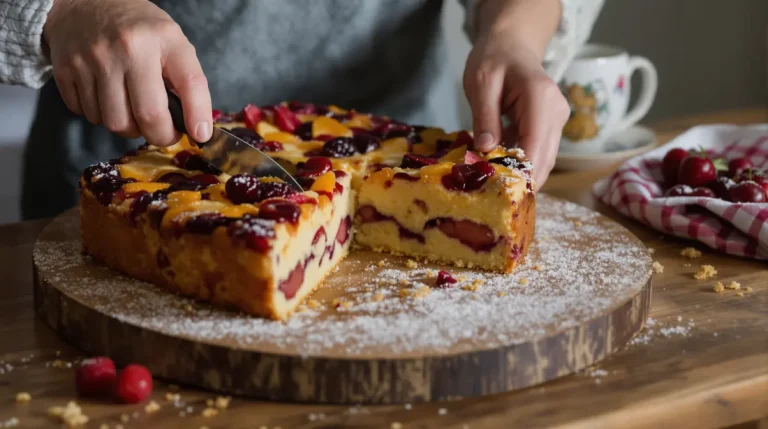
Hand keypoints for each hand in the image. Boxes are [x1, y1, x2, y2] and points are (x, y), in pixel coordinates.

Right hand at [44, 0, 212, 145]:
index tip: (199, 135)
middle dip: (159, 135)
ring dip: (127, 127)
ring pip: (114, 122)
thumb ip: (185, 79)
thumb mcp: (171, 41)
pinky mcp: (66, 70)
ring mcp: (93, 59)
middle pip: (147, 116)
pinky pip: (87, 114)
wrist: (84, 3)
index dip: (197, 116)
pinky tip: (106, 98)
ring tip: (131, 110)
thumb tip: (195, 127)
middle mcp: (128, 48)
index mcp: (163, 38)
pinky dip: (100, 116)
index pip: (190, 83)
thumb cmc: (138, 30)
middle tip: (162, 132)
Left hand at [463, 34, 569, 187]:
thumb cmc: (494, 59)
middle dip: (523, 180)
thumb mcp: (480, 83)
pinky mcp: (551, 127)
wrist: (512, 44)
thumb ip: (484, 116)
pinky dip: (521, 165)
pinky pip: (539, 152)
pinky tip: (501, 173)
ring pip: (545, 159)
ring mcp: (557, 120)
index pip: (535, 144)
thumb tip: (486, 150)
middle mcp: (556, 111)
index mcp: (540, 97)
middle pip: (545, 157)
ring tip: (497, 191)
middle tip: (496, 200)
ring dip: (523, 175)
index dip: (522, 172)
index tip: (502, 193)